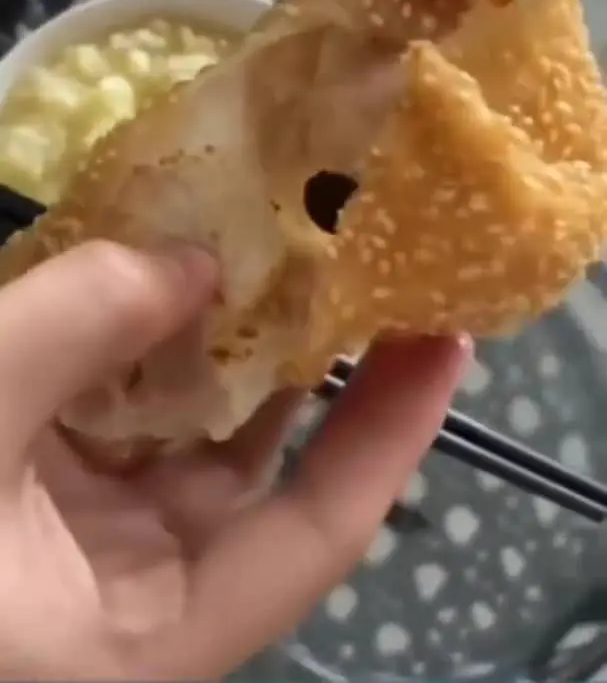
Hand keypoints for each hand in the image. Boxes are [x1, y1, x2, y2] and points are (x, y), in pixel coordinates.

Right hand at [0, 239, 465, 679]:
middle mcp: (142, 588)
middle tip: (360, 263)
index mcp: (151, 630)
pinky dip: (156, 346)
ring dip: (234, 345)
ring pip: (197, 433)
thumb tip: (194, 261)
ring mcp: (98, 536)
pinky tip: (174, 272)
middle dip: (315, 364)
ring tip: (278, 248)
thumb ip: (73, 332)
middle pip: (266, 472)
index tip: (445, 340)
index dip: (392, 434)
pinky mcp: (58, 491)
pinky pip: (134, 415)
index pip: (318, 531)